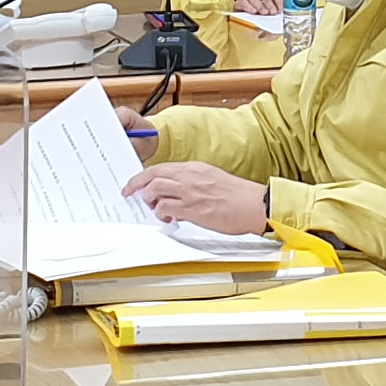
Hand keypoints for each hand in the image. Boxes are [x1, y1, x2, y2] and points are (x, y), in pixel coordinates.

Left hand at [122, 162, 270, 235]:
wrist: (255, 205)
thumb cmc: (238, 196)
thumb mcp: (212, 180)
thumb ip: (193, 183)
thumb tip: (176, 193)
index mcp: (195, 168)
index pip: (162, 167)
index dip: (144, 176)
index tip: (135, 184)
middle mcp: (190, 177)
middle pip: (153, 175)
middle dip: (136, 185)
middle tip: (130, 193)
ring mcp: (191, 192)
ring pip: (155, 189)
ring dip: (149, 199)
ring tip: (154, 207)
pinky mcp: (194, 209)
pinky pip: (166, 208)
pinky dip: (161, 213)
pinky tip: (167, 218)